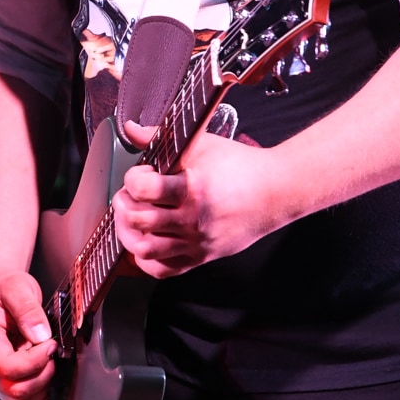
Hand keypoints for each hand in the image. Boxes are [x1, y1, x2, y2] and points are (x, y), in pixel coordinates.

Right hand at [0, 271, 56, 399]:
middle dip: (42, 376)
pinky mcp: (3, 383)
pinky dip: (39, 394)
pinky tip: (45, 372)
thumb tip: (41, 334)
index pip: (7, 368)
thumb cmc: (1, 290)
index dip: (35, 361)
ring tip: (49, 362)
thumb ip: (27, 308)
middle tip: (53, 352)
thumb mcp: (16, 287)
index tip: (50, 344)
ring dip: (42, 388)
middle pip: (14, 391)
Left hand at [111, 121, 289, 278]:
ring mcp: (197, 242)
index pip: (141, 189)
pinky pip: (163, 270)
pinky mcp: (202, 257)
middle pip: (138, 220)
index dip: (132, 178)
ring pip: (144, 250)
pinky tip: (147, 240)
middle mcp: (193, 220)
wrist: (275, 191)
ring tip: (134, 217)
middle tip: (130, 195)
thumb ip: (160, 136)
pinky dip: (146, 258)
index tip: (140, 174)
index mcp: (192, 188)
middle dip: (124, 204)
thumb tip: (131, 129)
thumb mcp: (200, 144)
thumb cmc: (240, 166)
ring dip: (129, 232)